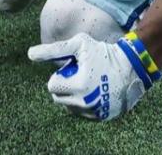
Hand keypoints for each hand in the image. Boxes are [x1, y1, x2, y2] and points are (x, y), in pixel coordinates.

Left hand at [28, 31, 159, 121]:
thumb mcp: (78, 45)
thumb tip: (30, 54)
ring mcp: (94, 112)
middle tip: (80, 74)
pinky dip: (85, 103)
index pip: (52, 86)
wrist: (132, 66)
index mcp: (77, 86)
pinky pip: (83, 113)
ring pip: (70, 107)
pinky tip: (96, 90)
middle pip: (59, 98)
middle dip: (65, 86)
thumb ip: (53, 50)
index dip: (60, 75)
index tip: (73, 68)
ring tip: (90, 81)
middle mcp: (85, 103)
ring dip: (74, 95)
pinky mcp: (102, 116)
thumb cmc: (103, 52)